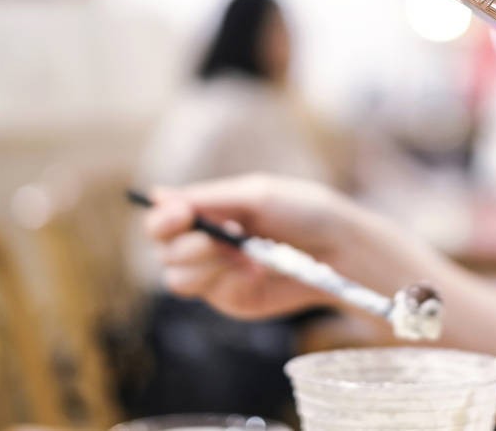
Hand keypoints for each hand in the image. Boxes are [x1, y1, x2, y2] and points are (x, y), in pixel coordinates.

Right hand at [145, 173, 442, 319]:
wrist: (339, 249)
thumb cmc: (303, 211)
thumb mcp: (256, 195)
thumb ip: (207, 199)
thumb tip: (156, 195)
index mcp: (209, 210)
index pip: (162, 220)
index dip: (162, 219)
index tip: (181, 215)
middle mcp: (205, 242)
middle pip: (163, 251)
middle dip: (189, 245)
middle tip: (223, 238)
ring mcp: (215, 274)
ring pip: (177, 278)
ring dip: (207, 264)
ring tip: (245, 255)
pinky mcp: (231, 299)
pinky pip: (208, 294)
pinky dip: (228, 280)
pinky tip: (256, 271)